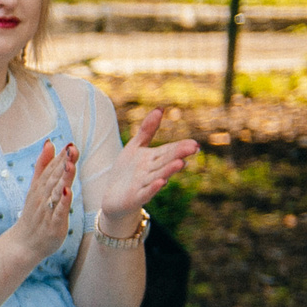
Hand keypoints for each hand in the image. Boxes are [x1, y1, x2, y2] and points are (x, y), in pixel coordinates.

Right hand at [7, 141, 76, 266]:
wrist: (23, 243)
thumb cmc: (34, 214)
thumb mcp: (36, 187)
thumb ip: (43, 165)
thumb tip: (50, 143)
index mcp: (40, 187)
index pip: (51, 169)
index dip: (61, 157)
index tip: (70, 144)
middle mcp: (43, 197)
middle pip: (54, 178)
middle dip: (63, 163)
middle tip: (71, 149)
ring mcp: (47, 210)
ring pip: (56, 192)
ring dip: (63, 179)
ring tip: (69, 165)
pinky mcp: (53, 224)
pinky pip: (58, 212)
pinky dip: (62, 202)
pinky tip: (67, 192)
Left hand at [95, 105, 197, 223]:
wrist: (112, 197)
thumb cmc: (127, 172)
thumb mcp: (135, 147)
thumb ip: (147, 130)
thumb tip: (160, 108)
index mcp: (154, 159)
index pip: (169, 150)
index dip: (180, 147)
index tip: (194, 143)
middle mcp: (152, 171)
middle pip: (167, 161)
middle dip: (179, 154)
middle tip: (194, 148)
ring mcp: (145, 185)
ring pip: (159, 175)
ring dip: (169, 170)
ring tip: (181, 163)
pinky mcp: (136, 197)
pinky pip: (146, 192)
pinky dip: (153, 188)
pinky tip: (160, 182)